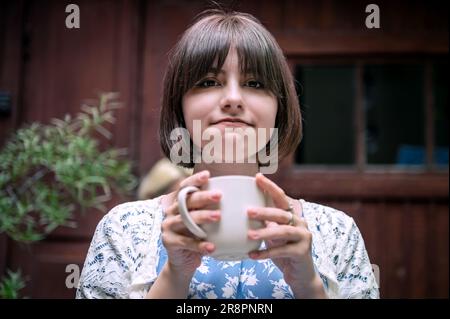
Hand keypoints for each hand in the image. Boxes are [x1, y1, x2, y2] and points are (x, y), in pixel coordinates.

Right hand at [161, 170, 220, 277]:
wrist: (182, 261)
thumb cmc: (197, 237)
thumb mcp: (203, 222)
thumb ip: (211, 209)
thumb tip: (237, 197)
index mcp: (178, 203)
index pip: (184, 187)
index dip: (194, 180)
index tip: (208, 175)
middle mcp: (170, 212)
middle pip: (186, 201)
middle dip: (203, 197)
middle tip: (219, 195)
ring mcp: (168, 226)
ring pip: (185, 219)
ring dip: (202, 217)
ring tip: (218, 216)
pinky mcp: (168, 241)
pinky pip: (185, 242)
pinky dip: (199, 245)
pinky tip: (212, 247)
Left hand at [248, 173, 324, 297]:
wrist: (300, 274)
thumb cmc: (283, 251)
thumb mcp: (272, 235)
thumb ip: (264, 223)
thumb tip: (243, 211)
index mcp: (292, 215)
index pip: (281, 197)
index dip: (270, 187)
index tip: (257, 177)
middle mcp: (300, 222)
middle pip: (281, 213)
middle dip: (264, 211)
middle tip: (247, 211)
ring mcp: (304, 237)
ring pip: (283, 231)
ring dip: (265, 232)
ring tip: (249, 235)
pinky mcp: (302, 252)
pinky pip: (282, 251)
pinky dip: (266, 253)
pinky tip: (252, 255)